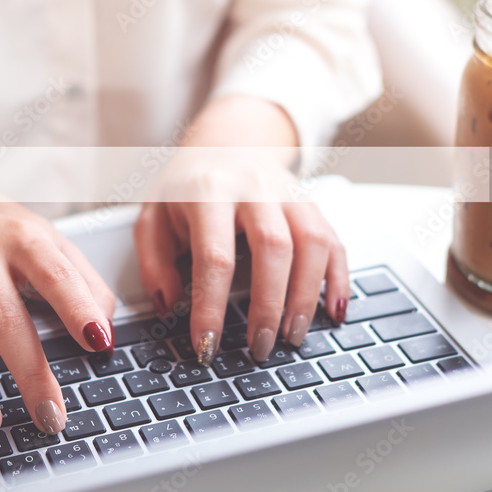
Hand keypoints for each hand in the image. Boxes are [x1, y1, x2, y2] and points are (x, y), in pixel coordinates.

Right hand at [0, 167, 114, 436]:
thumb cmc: (1, 227)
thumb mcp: (49, 239)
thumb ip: (82, 279)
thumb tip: (106, 328)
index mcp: (22, 237)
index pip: (55, 275)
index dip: (78, 308)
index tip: (98, 342)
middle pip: (5, 317)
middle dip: (30, 372)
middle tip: (50, 415)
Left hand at [134, 157, 349, 365]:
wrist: (225, 144)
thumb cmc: (186, 188)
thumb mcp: (152, 217)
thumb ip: (153, 263)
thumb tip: (168, 306)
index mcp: (208, 192)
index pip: (214, 256)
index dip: (211, 306)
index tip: (207, 346)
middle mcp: (254, 188)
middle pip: (273, 248)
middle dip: (268, 305)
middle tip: (259, 347)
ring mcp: (289, 193)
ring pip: (312, 243)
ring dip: (306, 296)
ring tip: (292, 336)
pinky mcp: (312, 203)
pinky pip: (334, 241)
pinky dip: (338, 279)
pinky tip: (333, 312)